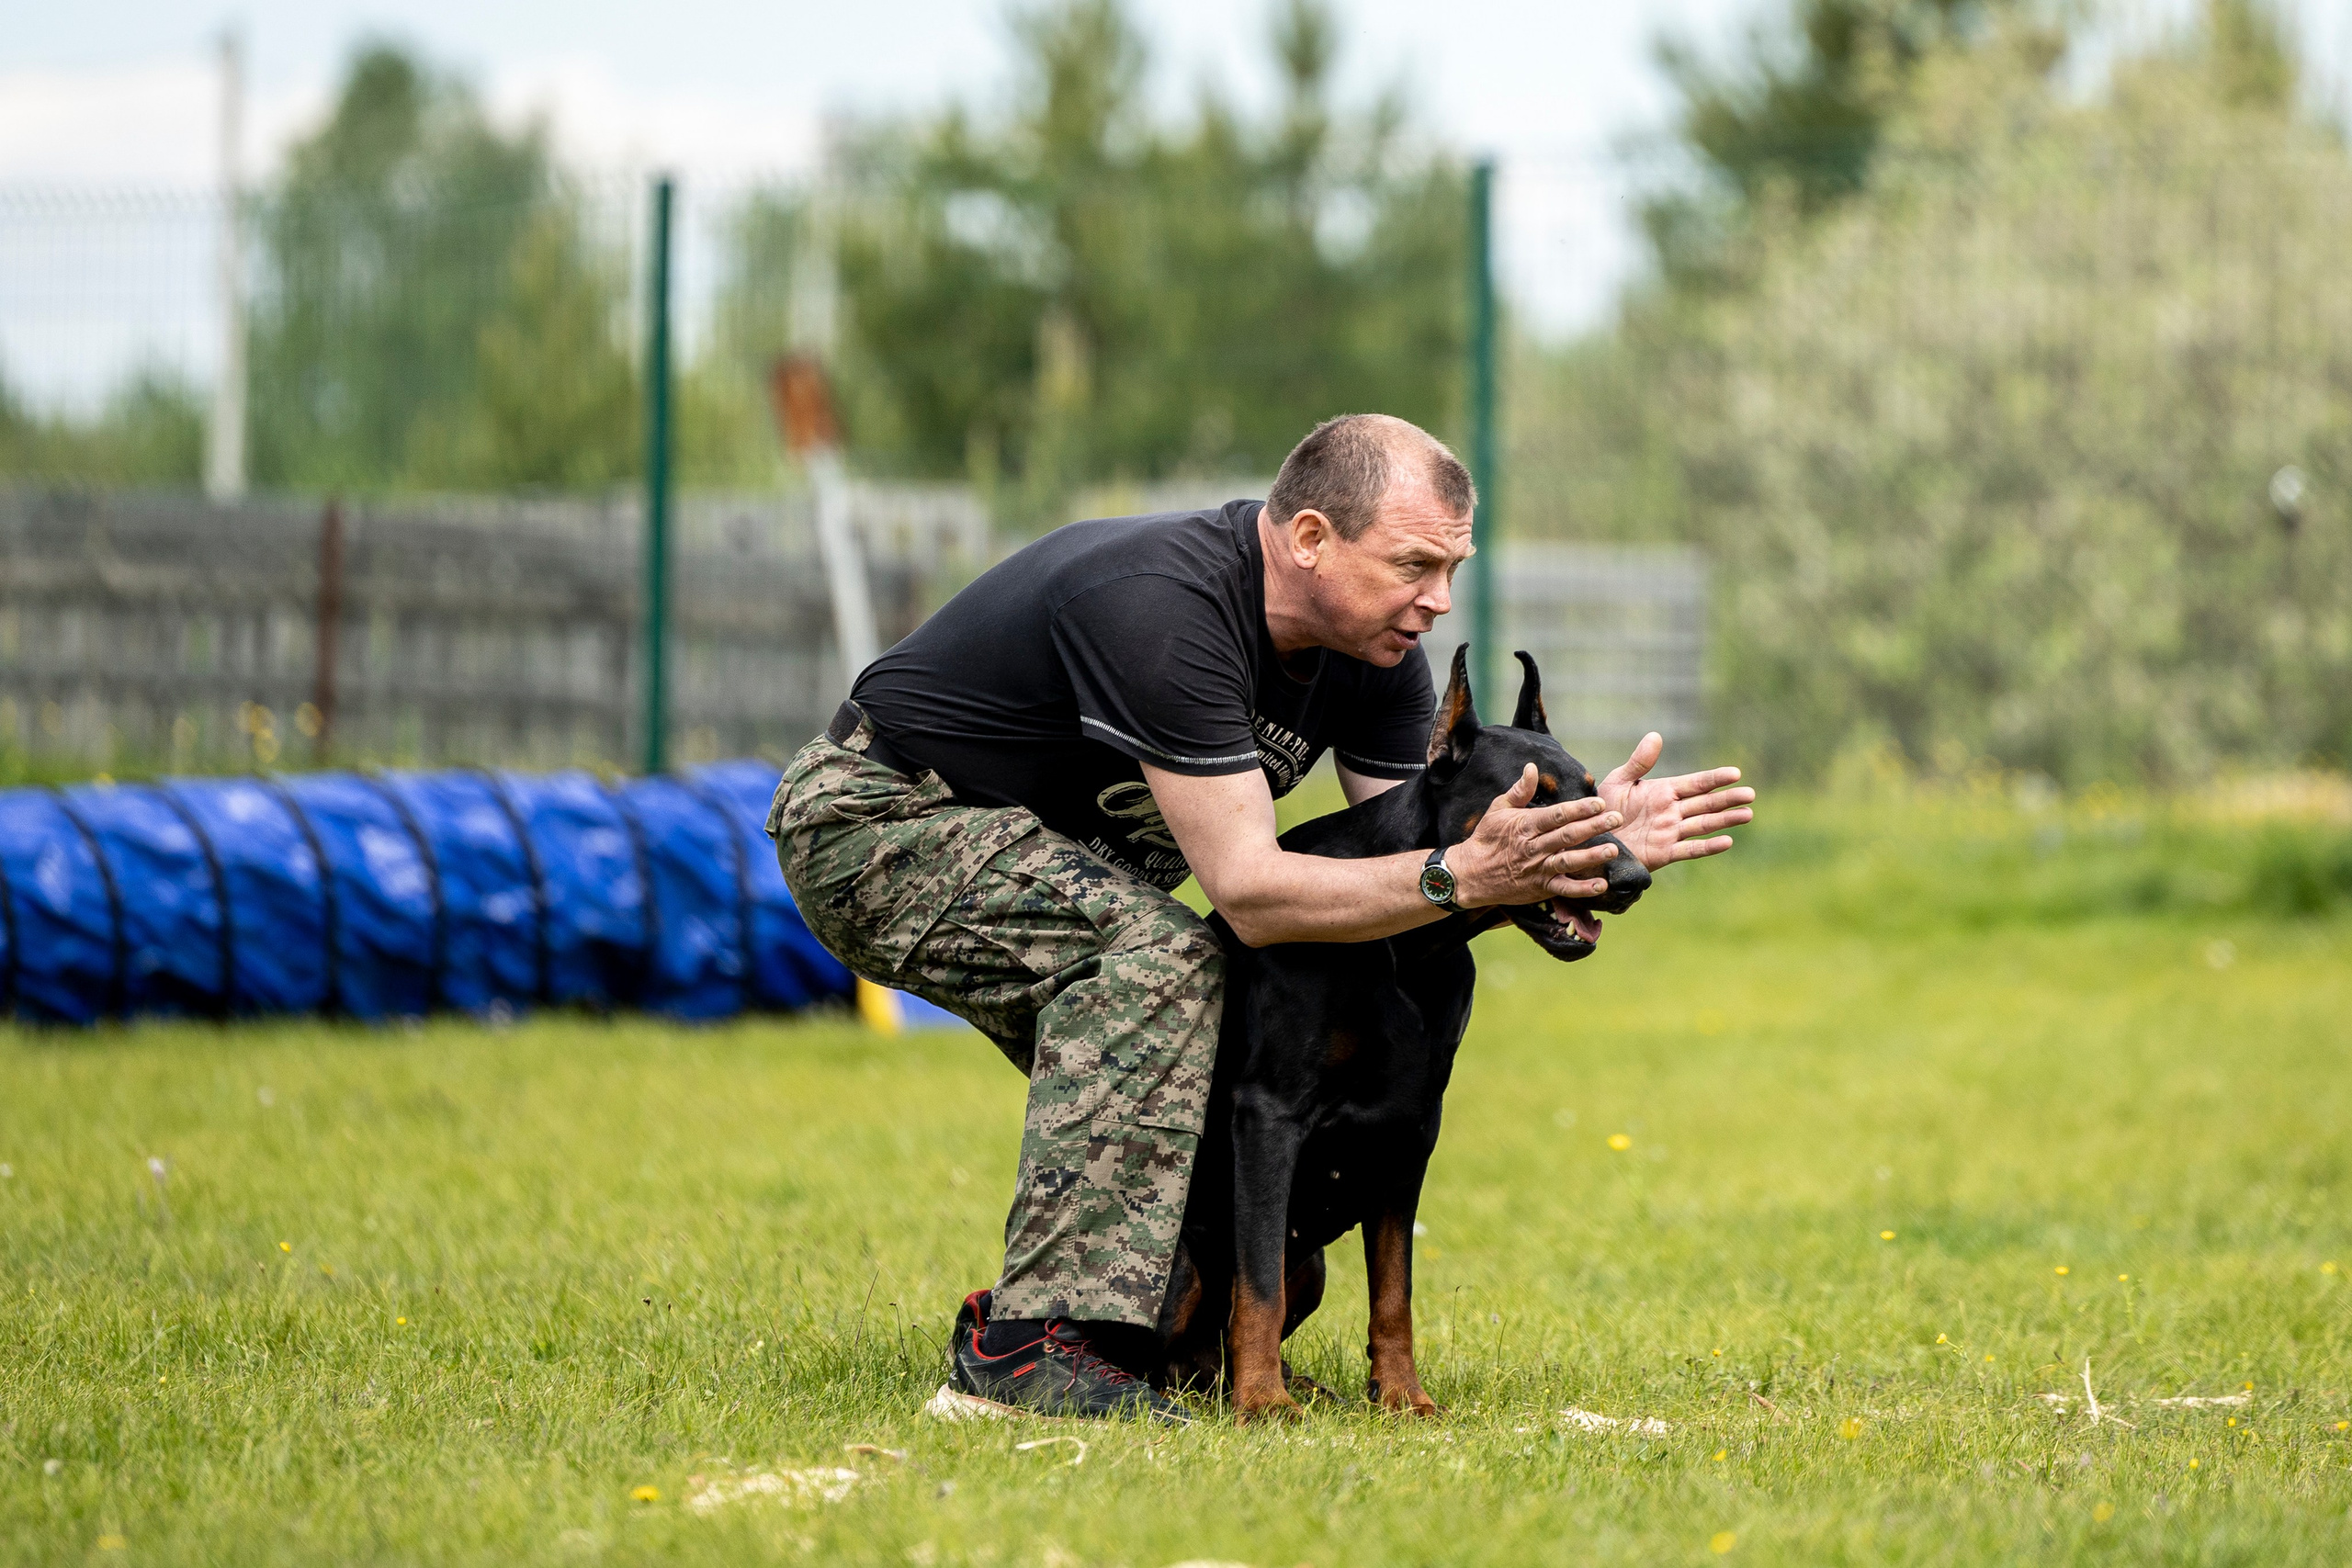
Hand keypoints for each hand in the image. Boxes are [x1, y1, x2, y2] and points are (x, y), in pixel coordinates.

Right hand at [1448, 765, 1623, 908]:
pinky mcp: (1540, 888)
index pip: (1556, 815)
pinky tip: (1601, 885)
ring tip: (1613, 850)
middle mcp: (1533, 848)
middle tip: (1617, 818)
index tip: (1599, 802)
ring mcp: (1537, 869)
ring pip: (1568, 862)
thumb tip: (1532, 767)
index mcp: (1525, 825)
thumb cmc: (1487, 838)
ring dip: (1591, 856)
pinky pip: (1563, 890)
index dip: (1578, 809)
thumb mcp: (1498, 809)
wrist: (1470, 875)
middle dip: (1593, 826)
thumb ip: (1519, 790)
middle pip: (1567, 836)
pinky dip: (1582, 889)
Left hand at [1597, 733, 1754, 871]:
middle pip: (1706, 803)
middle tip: (1751, 794)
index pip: (1695, 783)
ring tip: (1747, 814)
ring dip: (1726, 820)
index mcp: (1663, 792)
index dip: (1715, 779)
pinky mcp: (1664, 853)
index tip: (1735, 773)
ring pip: (1704, 824)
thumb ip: (1639, 763)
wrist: (1590, 839)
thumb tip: (1656, 736)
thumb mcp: (1618, 782)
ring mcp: (1669, 832)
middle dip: (1728, 799)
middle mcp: (1671, 812)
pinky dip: (1708, 846)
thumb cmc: (1601, 809)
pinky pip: (1690, 849)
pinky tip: (1727, 841)